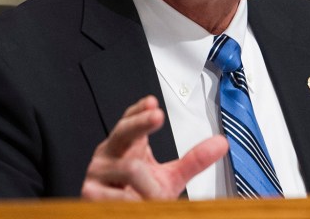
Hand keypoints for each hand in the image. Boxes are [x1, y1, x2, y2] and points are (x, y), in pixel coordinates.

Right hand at [81, 95, 228, 200]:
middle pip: (124, 130)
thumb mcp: (170, 178)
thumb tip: (221, 143)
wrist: (121, 218)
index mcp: (126, 145)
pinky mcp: (88, 193)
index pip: (131, 120)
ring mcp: (97, 172)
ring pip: (130, 169)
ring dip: (149, 186)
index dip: (140, 110)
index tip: (153, 101)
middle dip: (141, 122)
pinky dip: (133, 202)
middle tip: (157, 114)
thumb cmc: (139, 195)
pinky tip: (135, 205)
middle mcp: (109, 154)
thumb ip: (193, 161)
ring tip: (154, 198)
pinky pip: (117, 195)